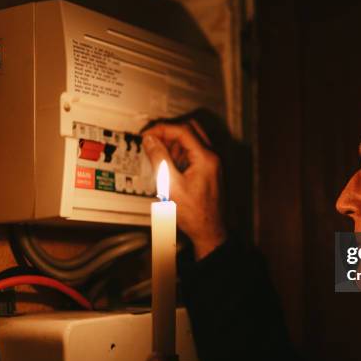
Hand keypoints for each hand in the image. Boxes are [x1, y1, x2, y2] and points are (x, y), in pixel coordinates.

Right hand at [143, 121, 225, 259]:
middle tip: (152, 139)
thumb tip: (150, 141)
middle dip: (169, 131)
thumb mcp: (171, 186)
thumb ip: (160, 160)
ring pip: (193, 138)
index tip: (147, 134)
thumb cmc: (195, 215)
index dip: (161, 129)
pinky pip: (195, 151)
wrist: (209, 232)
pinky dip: (181, 151)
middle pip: (190, 128)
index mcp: (206, 158)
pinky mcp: (210, 169)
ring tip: (159, 154)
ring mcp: (213, 163)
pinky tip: (170, 164)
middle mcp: (213, 157)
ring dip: (175, 141)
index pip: (182, 130)